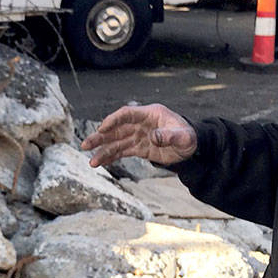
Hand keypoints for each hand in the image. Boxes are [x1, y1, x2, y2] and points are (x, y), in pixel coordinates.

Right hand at [81, 103, 197, 168]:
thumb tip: (153, 137)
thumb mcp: (184, 137)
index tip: (102, 129)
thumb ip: (169, 136)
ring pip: (116, 142)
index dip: (114, 120)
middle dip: (100, 137)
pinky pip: (122, 152)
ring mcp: (138, 135)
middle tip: (86, 144)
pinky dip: (111, 157)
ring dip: (103, 151)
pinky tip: (100, 163)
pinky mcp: (139, 147)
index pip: (127, 114)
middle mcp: (141, 123)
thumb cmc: (189, 137)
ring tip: (91, 162)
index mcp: (150, 114)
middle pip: (116, 129)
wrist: (192, 147)